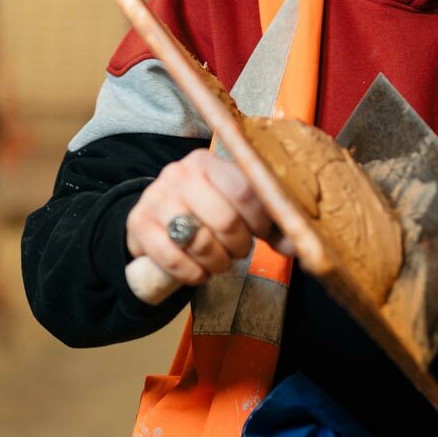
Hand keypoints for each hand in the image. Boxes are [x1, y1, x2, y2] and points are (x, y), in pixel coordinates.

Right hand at [126, 149, 294, 286]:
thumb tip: (299, 245)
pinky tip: (199, 273)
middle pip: (225, 218)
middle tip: (240, 252)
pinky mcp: (139, 224)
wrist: (155, 221)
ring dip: (218, 263)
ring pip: (199, 241)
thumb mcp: (235, 208)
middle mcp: (179, 173)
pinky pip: (172, 258)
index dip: (260, 219)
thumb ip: (267, 223)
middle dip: (239, 245)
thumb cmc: (205, 213)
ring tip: (221, 263)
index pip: (245, 189)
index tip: (262, 232)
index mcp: (207, 162)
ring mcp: (156, 197)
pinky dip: (193, 274)